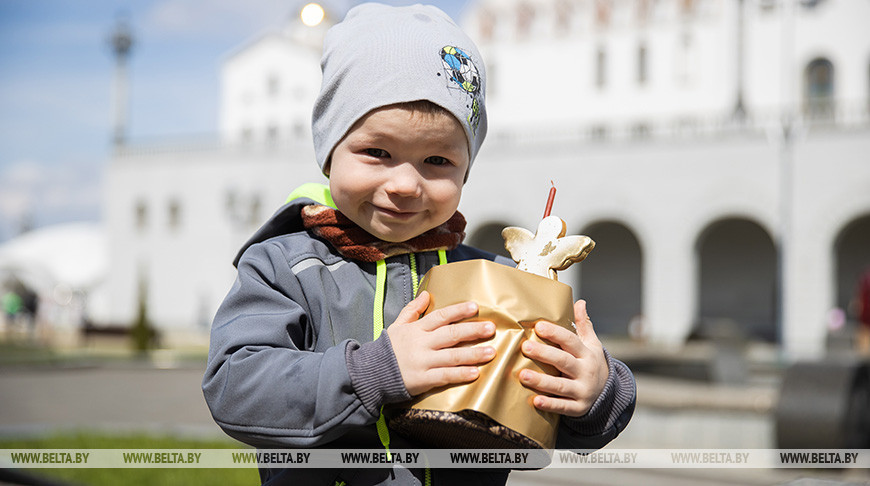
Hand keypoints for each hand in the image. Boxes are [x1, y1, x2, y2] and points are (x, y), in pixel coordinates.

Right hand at [387, 291, 496, 395]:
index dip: (458, 311)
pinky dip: (460, 374)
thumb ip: (412, 310)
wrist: (371, 373)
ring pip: (452, 356)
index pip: (440, 316)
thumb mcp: (397, 325)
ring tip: (491, 351)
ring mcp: (422, 362)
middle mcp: (421, 344)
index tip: (475, 307)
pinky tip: (475, 373)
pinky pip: (445, 376)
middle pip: (450, 335)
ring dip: (473, 354)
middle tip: (491, 328)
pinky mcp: (422, 379)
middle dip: (472, 331)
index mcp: (417, 329)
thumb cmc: (387, 349)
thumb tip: (426, 294)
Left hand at [518, 300, 608, 416]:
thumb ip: (583, 325)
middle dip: (544, 354)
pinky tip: (535, 401)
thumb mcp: (592, 345)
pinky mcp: (578, 408)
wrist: (606, 395)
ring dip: (542, 381)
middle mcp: (586, 372)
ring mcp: (583, 391)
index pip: (571, 341)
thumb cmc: (591, 365)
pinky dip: (550, 404)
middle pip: (564, 362)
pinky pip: (563, 407)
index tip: (538, 326)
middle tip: (525, 347)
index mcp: (587, 354)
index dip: (555, 333)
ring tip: (522, 376)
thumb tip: (580, 302)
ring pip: (561, 386)